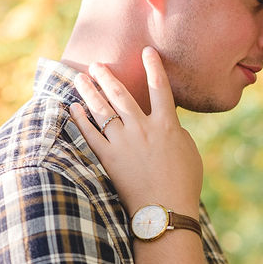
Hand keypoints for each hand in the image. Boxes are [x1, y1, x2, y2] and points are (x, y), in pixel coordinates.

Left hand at [70, 47, 202, 217]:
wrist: (165, 212)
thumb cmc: (184, 184)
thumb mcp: (189, 152)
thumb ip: (176, 131)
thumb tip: (165, 122)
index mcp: (167, 125)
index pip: (160, 88)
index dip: (153, 67)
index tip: (146, 51)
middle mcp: (143, 129)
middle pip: (122, 95)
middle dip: (107, 77)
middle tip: (96, 65)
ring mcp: (123, 143)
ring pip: (102, 110)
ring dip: (90, 92)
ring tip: (80, 78)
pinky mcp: (109, 159)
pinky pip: (90, 135)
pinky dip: (81, 120)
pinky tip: (73, 108)